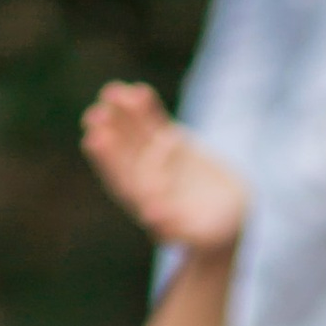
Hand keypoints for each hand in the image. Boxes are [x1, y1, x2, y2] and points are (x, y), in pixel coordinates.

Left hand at [81, 82, 248, 255]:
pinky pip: (155, 122)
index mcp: (144, 202)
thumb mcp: (201, 234)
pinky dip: (146, 107)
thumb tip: (151, 217)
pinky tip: (139, 91)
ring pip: (135, 133)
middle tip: (96, 113)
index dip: (108, 160)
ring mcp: (155, 156)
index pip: (121, 178)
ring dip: (123, 113)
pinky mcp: (168, 142)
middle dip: (109, 133)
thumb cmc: (213, 232)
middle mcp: (144, 177)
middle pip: (122, 153)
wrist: (230, 213)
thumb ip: (177, 228)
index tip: (95, 140)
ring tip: (113, 92)